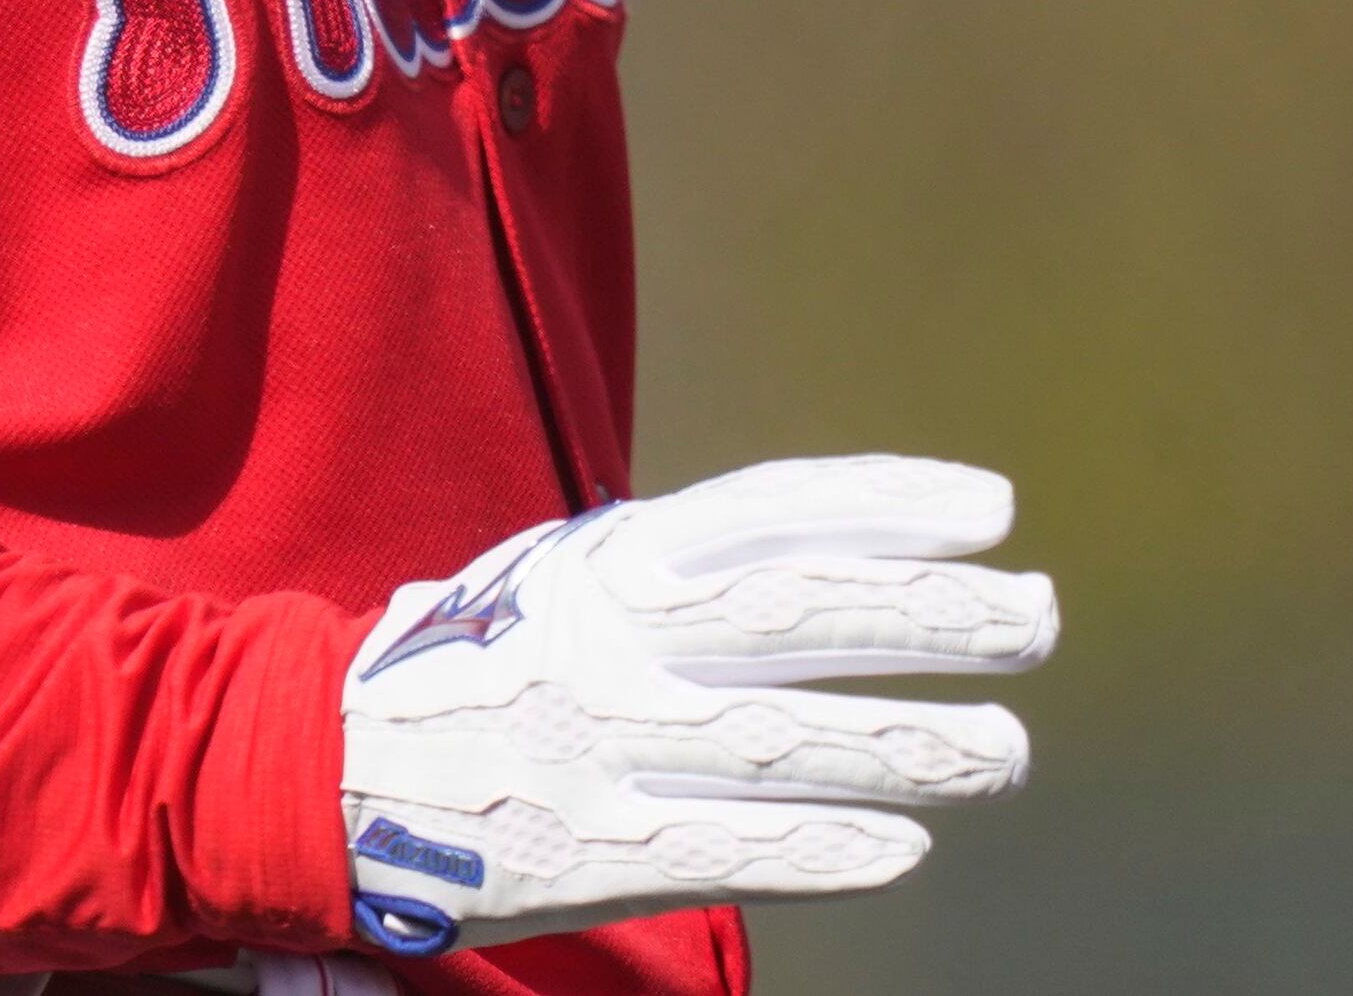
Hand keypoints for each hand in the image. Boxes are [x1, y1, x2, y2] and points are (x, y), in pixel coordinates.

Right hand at [333, 456, 1053, 959]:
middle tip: (1034, 617)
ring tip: (1005, 749)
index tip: (991, 507)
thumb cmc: (478, 668)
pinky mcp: (587, 847)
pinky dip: (827, 846)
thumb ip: (687, 575)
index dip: (885, 502)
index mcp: (607, 561)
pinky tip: (903, 845)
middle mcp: (609, 638)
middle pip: (800, 613)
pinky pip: (732, 850)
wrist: (318, 762)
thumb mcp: (566, 583)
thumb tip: (861, 564)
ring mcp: (598, 742)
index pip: (769, 512)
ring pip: (787, 739)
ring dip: (915, 744)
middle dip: (933, 611)